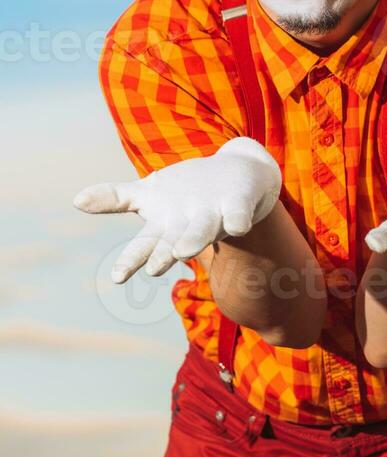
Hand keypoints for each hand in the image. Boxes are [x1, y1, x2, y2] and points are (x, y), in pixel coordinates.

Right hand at [73, 137, 281, 283]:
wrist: (242, 179)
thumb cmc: (189, 194)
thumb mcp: (150, 194)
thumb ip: (115, 198)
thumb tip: (75, 201)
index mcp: (165, 227)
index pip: (144, 246)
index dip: (132, 261)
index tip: (117, 277)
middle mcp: (188, 227)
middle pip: (171, 245)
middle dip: (163, 255)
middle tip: (154, 267)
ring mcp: (214, 217)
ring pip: (202, 232)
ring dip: (193, 241)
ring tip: (184, 251)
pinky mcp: (239, 206)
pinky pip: (239, 215)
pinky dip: (238, 221)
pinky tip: (236, 225)